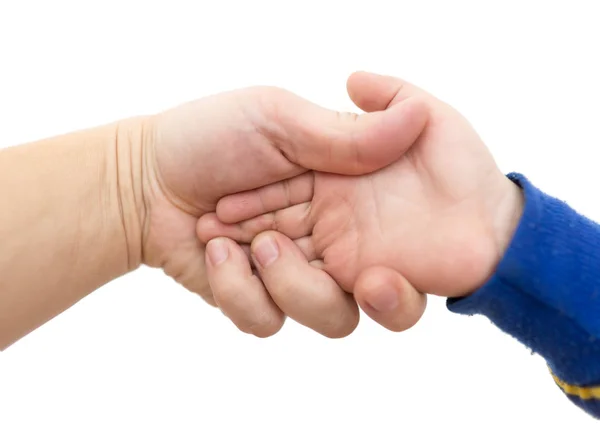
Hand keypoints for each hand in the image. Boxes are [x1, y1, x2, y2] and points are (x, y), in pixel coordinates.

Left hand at [138, 85, 427, 336]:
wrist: (142, 179)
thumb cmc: (208, 138)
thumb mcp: (277, 120)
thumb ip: (346, 135)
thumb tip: (418, 115)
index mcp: (345, 196)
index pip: (403, 236)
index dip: (412, 255)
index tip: (395, 258)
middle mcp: (330, 240)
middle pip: (381, 292)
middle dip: (378, 294)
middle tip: (358, 275)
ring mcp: (293, 274)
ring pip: (331, 318)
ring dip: (292, 284)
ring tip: (253, 243)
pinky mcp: (256, 299)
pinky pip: (269, 322)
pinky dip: (241, 290)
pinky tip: (217, 252)